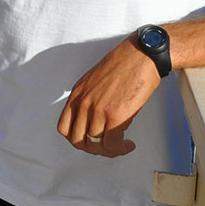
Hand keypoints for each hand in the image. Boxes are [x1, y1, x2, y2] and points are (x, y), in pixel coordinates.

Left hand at [56, 38, 159, 157]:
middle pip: (78, 140)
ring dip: (110, 150)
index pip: (64, 128)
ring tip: (121, 146)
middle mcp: (83, 103)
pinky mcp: (115, 115)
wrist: (141, 55)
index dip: (77, 139)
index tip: (90, 140)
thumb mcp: (95, 81)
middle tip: (107, 147)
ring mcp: (97, 110)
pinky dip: (121, 149)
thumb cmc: (123, 65)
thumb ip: (89, 100)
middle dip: (93, 148)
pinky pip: (112, 144)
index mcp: (77, 94)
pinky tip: (128, 144)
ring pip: (95, 145)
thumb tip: (95, 122)